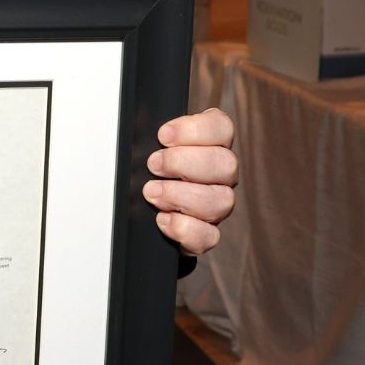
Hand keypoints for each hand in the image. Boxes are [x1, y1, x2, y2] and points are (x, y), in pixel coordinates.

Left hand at [143, 108, 237, 255]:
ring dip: (181, 196)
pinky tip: (162, 219)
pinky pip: (210, 236)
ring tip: (152, 193)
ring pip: (221, 200)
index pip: (221, 128)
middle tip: (153, 165)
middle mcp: (220, 175)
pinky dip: (185, 228)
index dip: (195, 130)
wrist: (140, 217)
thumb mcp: (145, 148)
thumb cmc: (146, 173)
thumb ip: (150, 139)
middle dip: (184, 163)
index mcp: (211, 145)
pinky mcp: (207, 234)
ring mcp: (217, 205)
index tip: (163, 135)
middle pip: (226, 164)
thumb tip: (137, 136)